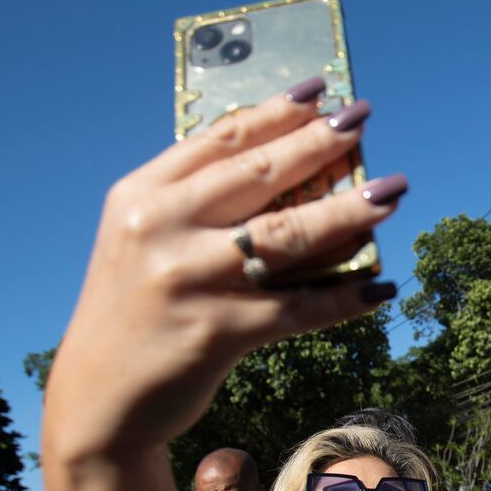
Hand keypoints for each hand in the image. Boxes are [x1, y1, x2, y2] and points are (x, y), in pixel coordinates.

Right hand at [45, 88, 400, 456]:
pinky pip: (299, 308)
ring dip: (348, 212)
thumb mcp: (144, 242)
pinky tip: (381, 288)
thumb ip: (194, 205)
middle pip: (259, 174)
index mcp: (142, 197)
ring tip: (391, 194)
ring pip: (288, 234)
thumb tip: (286, 169)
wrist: (99, 399)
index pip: (220, 141)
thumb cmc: (135, 312)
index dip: (275, 112)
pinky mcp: (218, 331)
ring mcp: (190, 279)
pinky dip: (345, 298)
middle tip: (363, 118)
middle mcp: (162, 229)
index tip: (320, 91)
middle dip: (319, 143)